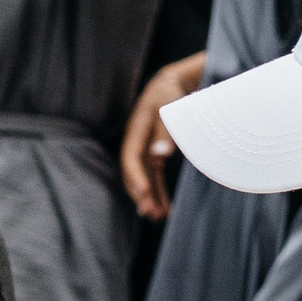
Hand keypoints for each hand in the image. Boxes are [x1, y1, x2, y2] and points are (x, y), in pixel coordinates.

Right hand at [122, 52, 206, 221]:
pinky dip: (158, 191)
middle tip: (150, 214)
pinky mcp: (153, 152)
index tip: (144, 194)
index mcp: (136, 130)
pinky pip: (153, 176)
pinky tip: (165, 207)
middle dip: (141, 194)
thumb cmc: (170, 93)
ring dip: (150, 197)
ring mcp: (144, 148)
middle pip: (134, 173)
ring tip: (158, 217)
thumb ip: (164, 132)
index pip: (131, 158)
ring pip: (144, 178)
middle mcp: (137, 142)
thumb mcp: (169, 107)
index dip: (136, 178)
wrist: (170, 83)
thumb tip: (159, 156)